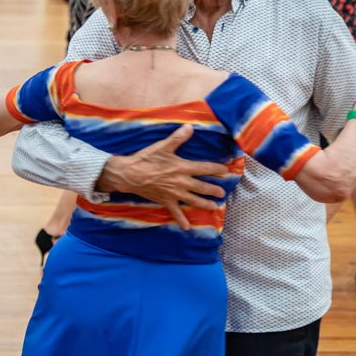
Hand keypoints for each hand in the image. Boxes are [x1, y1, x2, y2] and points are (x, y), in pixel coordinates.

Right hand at [97, 126, 226, 229]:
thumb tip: (190, 127)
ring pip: (193, 200)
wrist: (130, 174)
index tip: (225, 170)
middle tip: (222, 192)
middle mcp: (182, 182)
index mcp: (182, 167)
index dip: (216, 169)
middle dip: (214, 190)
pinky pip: (175, 212)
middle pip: (202, 187)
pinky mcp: (166, 201)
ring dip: (205, 204)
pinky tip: (187, 227)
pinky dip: (181, 220)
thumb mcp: (163, 146)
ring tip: (214, 207)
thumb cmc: (146, 159)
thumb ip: (178, 138)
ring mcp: (175, 194)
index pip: (204, 168)